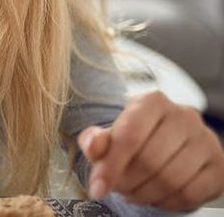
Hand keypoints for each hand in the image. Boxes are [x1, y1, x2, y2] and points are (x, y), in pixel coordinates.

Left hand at [78, 91, 223, 210]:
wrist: (164, 142)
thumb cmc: (133, 138)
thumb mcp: (108, 136)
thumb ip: (95, 140)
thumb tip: (93, 146)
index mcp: (152, 101)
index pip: (130, 136)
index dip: (111, 166)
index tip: (97, 188)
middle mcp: (184, 115)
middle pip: (150, 160)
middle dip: (127, 182)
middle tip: (118, 187)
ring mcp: (206, 139)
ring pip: (171, 180)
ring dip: (145, 194)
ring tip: (133, 192)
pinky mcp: (219, 164)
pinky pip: (191, 193)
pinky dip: (168, 202)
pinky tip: (156, 196)